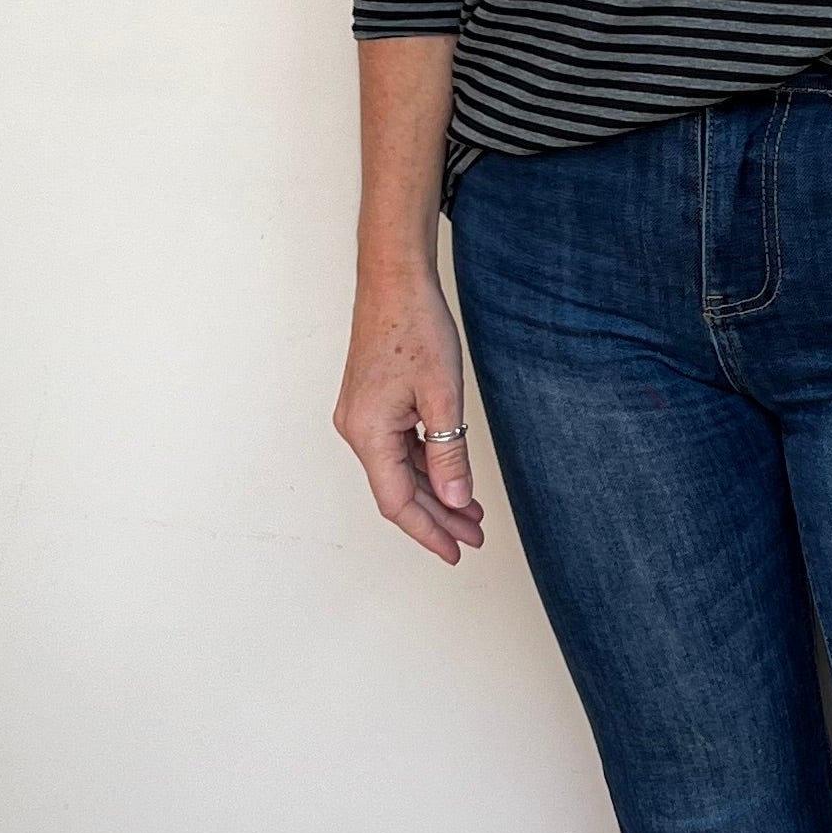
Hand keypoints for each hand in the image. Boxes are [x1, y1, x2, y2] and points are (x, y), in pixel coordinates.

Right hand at [334, 275, 483, 560]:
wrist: (395, 280)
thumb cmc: (415, 327)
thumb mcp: (443, 395)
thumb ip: (449, 451)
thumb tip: (456, 499)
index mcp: (367, 432)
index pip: (398, 502)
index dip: (428, 532)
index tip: (455, 552)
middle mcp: (357, 430)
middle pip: (398, 491)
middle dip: (438, 517)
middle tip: (474, 537)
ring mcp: (362, 417)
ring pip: (400, 471)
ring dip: (435, 492)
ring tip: (471, 513)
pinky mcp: (372, 404)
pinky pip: (399, 448)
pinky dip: (427, 465)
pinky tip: (452, 475)